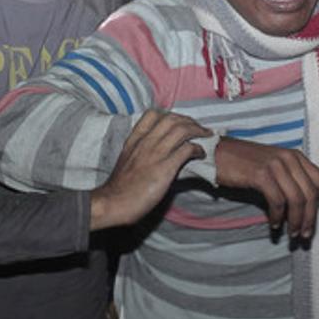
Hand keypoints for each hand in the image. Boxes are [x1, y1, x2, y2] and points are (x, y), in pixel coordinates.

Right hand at [90, 109, 211, 230]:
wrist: (112, 203)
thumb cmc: (119, 188)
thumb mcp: (126, 161)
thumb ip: (139, 151)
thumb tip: (155, 151)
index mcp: (134, 140)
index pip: (152, 114)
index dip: (170, 115)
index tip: (180, 121)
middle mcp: (145, 142)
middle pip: (171, 119)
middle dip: (189, 121)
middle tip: (199, 128)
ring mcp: (155, 154)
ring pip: (181, 130)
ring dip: (198, 131)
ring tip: (205, 137)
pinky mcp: (165, 168)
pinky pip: (186, 150)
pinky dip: (197, 149)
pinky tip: (201, 154)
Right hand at [214, 137, 318, 238]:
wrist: (216, 154)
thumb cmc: (244, 164)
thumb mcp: (274, 166)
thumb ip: (291, 178)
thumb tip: (307, 204)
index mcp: (296, 156)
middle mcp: (289, 158)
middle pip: (312, 193)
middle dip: (312, 218)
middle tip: (305, 234)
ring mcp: (275, 165)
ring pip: (297, 200)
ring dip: (295, 221)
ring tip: (291, 233)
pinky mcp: (261, 174)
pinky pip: (277, 201)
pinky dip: (277, 216)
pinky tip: (273, 223)